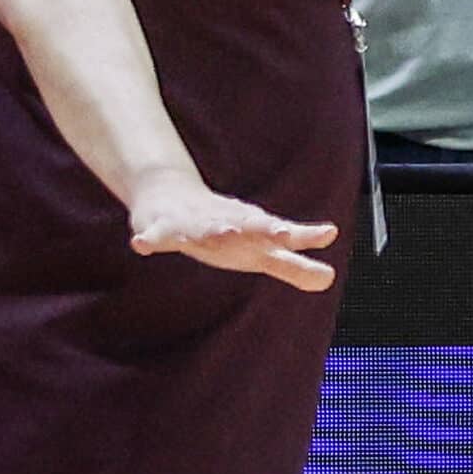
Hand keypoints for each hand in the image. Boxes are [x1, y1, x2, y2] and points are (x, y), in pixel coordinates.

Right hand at [128, 172, 339, 291]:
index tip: (328, 233)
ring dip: (214, 229)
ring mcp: (194, 224)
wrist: (172, 194)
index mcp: (250, 230)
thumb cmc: (225, 228)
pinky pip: (156, 235)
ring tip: (224, 231)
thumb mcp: (258, 250)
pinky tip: (142, 244)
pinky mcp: (163, 228)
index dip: (301, 236)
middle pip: (247, 226)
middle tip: (282, 233)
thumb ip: (293, 265)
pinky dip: (150, 238)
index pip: (280, 234)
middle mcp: (226, 223)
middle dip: (263, 229)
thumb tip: (331, 279)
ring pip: (204, 227)